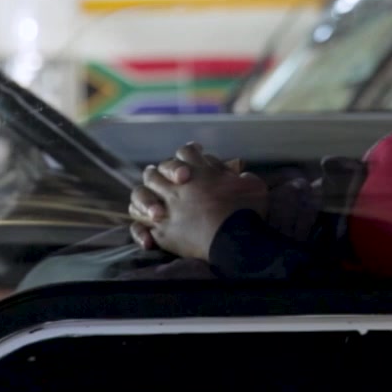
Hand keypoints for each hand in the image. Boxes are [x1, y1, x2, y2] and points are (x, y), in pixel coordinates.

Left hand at [127, 143, 263, 260]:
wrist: (235, 240)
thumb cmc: (246, 210)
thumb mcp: (252, 183)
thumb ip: (238, 175)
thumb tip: (236, 172)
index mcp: (198, 170)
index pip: (186, 151)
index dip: (191, 150)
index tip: (196, 152)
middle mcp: (176, 186)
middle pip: (155, 171)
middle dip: (159, 172)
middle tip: (163, 178)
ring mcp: (166, 208)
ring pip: (140, 195)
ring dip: (144, 197)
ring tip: (150, 205)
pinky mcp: (162, 232)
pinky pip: (140, 227)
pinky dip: (141, 230)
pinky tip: (148, 234)